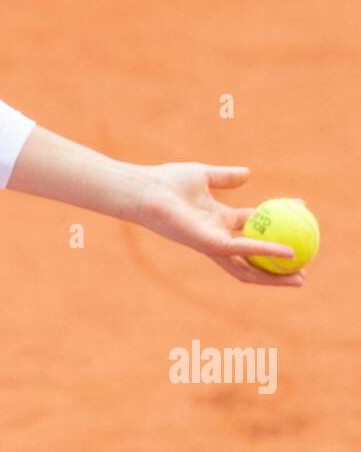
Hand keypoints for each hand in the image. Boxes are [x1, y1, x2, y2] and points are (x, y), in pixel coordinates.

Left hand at [133, 163, 307, 286]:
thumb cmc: (167, 182)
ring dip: (275, 276)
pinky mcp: (210, 245)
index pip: (255, 227)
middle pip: (254, 259)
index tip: (302, 214)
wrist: (147, 191)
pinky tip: (288, 252)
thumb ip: (225, 177)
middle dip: (278, 267)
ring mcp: (214, 244)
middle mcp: (217, 237)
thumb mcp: (203, 175)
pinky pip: (244, 250)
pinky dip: (266, 252)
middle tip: (305, 264)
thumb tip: (248, 173)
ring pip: (250, 268)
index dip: (278, 224)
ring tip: (300, 277)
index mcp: (217, 221)